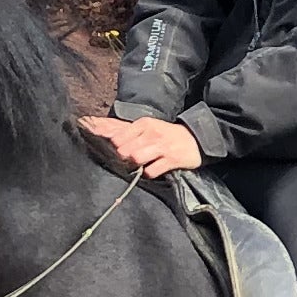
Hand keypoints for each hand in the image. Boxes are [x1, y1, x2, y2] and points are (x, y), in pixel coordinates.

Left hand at [80, 111, 202, 177]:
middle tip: (127, 160)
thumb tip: (100, 130)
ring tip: (139, 165)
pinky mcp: (171, 160)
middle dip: (122, 157)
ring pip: (136, 158)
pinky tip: (152, 170)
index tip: (112, 150)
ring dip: (134, 165)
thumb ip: (127, 131)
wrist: (196, 140)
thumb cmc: (167, 135)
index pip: (118, 136)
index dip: (112, 146)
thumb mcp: (148, 128)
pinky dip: (148, 173)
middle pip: (124, 149)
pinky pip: (151, 170)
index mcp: (144, 124)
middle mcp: (151, 133)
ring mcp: (162, 147)